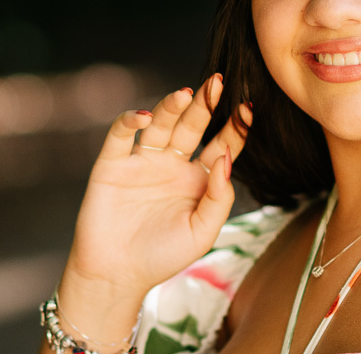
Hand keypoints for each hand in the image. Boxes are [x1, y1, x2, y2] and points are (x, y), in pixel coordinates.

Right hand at [62, 73, 250, 302]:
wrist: (116, 277)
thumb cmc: (163, 257)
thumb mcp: (202, 232)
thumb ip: (219, 197)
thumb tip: (226, 159)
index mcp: (198, 179)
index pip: (220, 145)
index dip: (234, 127)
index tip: (248, 107)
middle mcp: (172, 164)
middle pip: (192, 126)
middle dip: (206, 105)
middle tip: (218, 83)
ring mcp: (142, 162)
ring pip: (160, 125)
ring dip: (171, 106)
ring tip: (185, 93)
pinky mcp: (112, 164)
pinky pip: (121, 136)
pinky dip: (129, 122)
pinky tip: (143, 116)